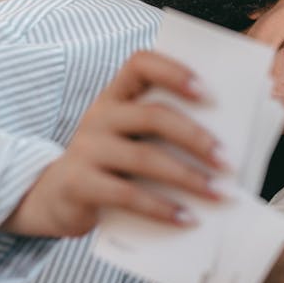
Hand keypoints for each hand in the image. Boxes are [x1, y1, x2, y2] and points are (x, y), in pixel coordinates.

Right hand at [1, 51, 225, 237]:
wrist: (56, 198)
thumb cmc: (113, 164)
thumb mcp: (133, 139)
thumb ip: (165, 133)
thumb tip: (225, 147)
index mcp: (117, 95)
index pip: (141, 64)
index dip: (174, 72)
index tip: (208, 92)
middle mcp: (100, 115)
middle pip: (153, 116)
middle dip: (196, 138)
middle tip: (227, 161)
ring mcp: (86, 148)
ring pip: (144, 158)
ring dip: (188, 177)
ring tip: (218, 193)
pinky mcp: (79, 183)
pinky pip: (127, 195)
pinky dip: (161, 208)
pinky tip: (187, 218)